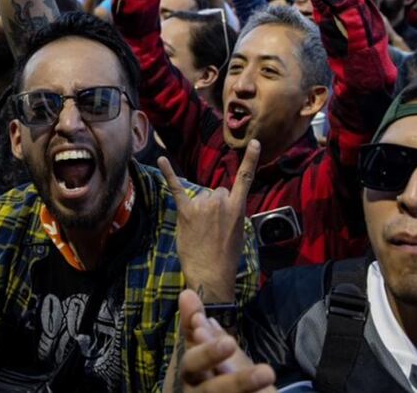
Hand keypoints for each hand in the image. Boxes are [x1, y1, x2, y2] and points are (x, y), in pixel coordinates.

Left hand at [159, 140, 259, 303]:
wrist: (211, 274)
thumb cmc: (226, 257)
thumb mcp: (238, 232)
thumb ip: (232, 212)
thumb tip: (224, 204)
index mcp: (238, 207)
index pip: (246, 178)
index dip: (250, 159)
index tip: (254, 141)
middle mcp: (221, 202)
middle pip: (217, 192)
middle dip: (214, 206)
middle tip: (212, 228)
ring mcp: (203, 206)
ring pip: (201, 196)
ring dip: (199, 208)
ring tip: (200, 231)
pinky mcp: (186, 211)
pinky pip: (176, 188)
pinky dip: (168, 173)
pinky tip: (162, 159)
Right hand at [175, 289, 275, 392]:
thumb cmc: (200, 376)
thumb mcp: (195, 350)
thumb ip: (192, 324)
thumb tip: (187, 292)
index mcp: (186, 376)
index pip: (192, 363)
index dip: (208, 354)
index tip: (229, 341)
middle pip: (212, 390)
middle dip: (237, 381)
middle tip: (264, 369)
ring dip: (245, 388)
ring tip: (269, 375)